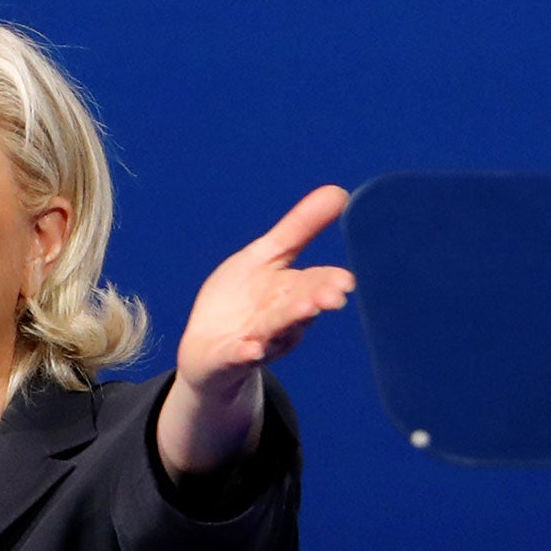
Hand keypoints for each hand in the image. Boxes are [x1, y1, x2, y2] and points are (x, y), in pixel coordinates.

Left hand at [159, 185, 356, 476]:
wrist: (205, 348)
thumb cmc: (240, 299)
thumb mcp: (265, 256)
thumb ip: (299, 228)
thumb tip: (339, 191)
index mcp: (290, 291)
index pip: (315, 283)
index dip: (330, 282)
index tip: (345, 281)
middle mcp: (279, 319)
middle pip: (300, 307)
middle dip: (315, 300)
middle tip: (333, 296)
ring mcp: (255, 341)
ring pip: (274, 330)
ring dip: (288, 320)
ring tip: (305, 310)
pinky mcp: (227, 358)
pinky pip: (237, 357)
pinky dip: (244, 353)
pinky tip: (250, 349)